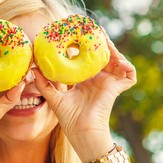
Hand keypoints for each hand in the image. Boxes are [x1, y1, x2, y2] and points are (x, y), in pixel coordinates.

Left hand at [33, 30, 135, 161]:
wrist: (82, 132)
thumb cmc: (69, 119)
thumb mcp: (54, 98)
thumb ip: (45, 84)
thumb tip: (33, 69)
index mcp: (85, 80)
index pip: (87, 59)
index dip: (84, 46)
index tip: (77, 35)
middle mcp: (98, 80)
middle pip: (103, 56)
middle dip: (100, 43)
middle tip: (94, 30)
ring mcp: (109, 84)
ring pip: (117, 61)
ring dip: (114, 49)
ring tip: (105, 40)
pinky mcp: (117, 89)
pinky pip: (129, 75)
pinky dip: (128, 67)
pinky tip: (119, 60)